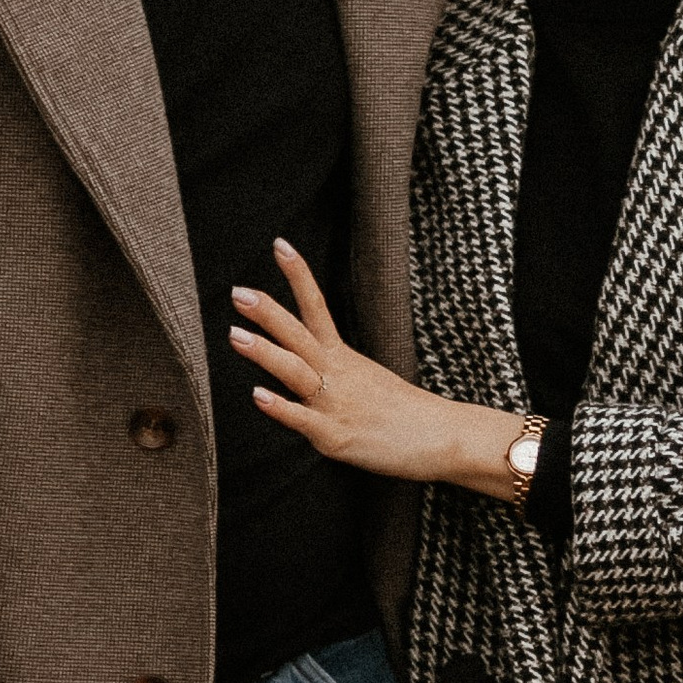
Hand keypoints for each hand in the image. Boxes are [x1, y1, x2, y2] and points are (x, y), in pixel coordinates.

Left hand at [230, 244, 523, 496]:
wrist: (446, 438)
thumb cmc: (406, 414)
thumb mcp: (368, 381)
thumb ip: (336, 372)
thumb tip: (311, 367)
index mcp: (343, 358)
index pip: (316, 307)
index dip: (298, 276)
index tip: (279, 245)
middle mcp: (338, 374)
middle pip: (299, 335)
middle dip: (268, 313)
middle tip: (238, 292)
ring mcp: (336, 404)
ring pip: (297, 372)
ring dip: (267, 353)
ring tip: (235, 335)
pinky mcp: (337, 437)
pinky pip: (304, 421)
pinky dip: (281, 408)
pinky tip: (258, 396)